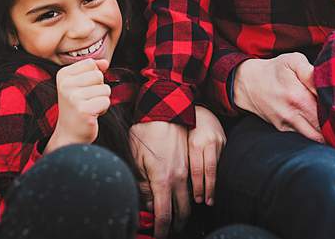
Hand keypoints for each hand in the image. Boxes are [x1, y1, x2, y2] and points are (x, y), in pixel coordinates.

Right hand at [46, 59, 110, 153]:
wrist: (70, 134)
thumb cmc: (78, 106)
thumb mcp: (81, 84)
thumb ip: (93, 69)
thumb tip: (105, 62)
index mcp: (63, 75)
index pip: (90, 63)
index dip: (93, 76)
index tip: (83, 89)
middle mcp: (65, 85)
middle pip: (98, 75)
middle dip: (99, 88)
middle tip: (87, 100)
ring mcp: (73, 98)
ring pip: (105, 89)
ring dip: (101, 99)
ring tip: (89, 107)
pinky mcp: (83, 111)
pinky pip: (106, 101)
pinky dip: (103, 109)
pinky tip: (91, 115)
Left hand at [130, 120, 189, 238]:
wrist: (165, 108)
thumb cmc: (145, 131)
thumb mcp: (136, 159)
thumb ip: (143, 183)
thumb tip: (148, 202)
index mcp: (161, 179)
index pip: (164, 215)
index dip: (161, 230)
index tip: (158, 236)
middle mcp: (178, 177)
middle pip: (182, 212)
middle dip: (176, 226)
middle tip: (169, 231)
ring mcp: (189, 169)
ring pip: (192, 200)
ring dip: (187, 213)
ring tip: (179, 221)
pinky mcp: (195, 160)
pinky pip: (198, 185)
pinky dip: (195, 196)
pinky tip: (190, 200)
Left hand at [187, 106, 225, 205]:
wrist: (199, 110)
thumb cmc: (184, 127)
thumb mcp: (179, 141)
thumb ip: (181, 159)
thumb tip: (178, 181)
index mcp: (195, 143)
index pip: (198, 170)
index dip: (198, 187)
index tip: (197, 199)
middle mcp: (209, 142)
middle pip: (210, 171)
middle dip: (209, 189)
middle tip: (207, 202)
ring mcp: (219, 141)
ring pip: (218, 166)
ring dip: (215, 183)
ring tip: (212, 197)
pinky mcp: (225, 141)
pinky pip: (222, 160)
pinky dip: (219, 172)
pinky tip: (216, 182)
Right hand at [233, 53, 323, 142]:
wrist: (247, 83)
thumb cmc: (274, 70)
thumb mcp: (292, 61)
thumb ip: (311, 71)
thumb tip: (328, 81)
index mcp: (298, 97)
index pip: (327, 111)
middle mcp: (293, 115)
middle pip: (324, 130)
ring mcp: (287, 125)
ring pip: (314, 138)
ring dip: (327, 134)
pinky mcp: (282, 130)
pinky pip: (303, 138)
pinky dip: (314, 135)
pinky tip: (321, 127)